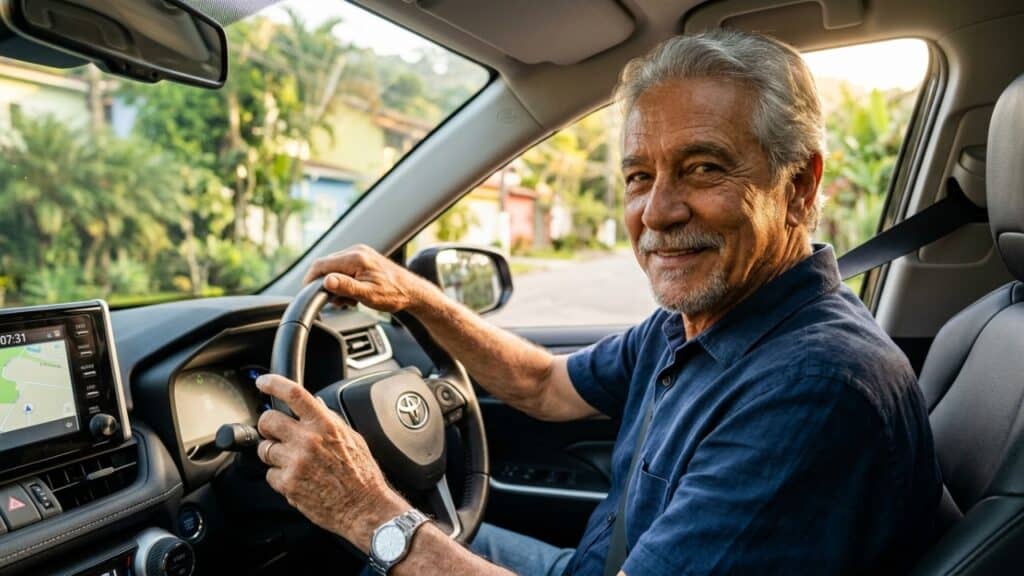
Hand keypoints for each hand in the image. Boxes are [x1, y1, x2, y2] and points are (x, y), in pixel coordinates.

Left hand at [255, 373, 406, 550]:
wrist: (363, 507)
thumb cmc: (361, 475)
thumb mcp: (352, 438)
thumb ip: (330, 420)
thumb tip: (315, 405)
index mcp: (325, 425)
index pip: (294, 394)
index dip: (274, 384)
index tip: (263, 382)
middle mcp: (308, 440)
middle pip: (268, 420)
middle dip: (268, 426)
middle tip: (276, 432)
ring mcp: (295, 462)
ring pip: (265, 449)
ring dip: (273, 454)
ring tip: (293, 461)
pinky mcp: (287, 484)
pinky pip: (269, 474)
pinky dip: (279, 477)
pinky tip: (297, 479)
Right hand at [303, 244, 434, 312]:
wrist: (412, 292)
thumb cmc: (393, 294)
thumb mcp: (368, 295)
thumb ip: (346, 287)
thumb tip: (326, 281)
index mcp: (356, 258)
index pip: (321, 264)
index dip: (311, 279)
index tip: (308, 292)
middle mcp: (357, 251)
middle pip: (327, 265)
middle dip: (327, 285)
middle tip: (338, 302)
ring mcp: (360, 253)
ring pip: (335, 268)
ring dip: (337, 285)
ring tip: (351, 300)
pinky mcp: (363, 258)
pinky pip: (345, 268)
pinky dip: (345, 282)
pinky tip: (355, 293)